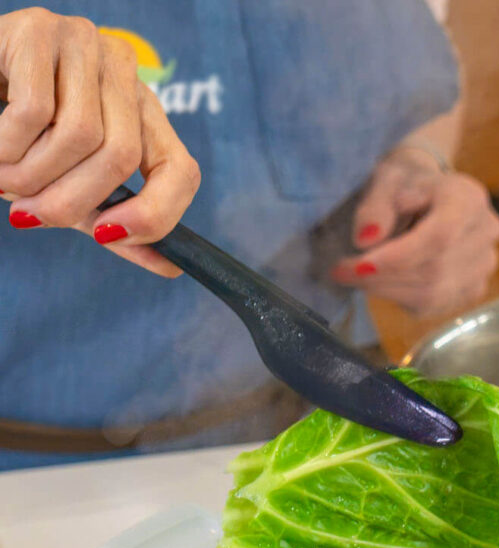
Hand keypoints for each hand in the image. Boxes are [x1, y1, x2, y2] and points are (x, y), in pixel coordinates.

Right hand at [0, 7, 200, 275]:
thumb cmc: (18, 142)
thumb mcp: (72, 186)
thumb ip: (114, 224)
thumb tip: (172, 267)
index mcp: (142, 111)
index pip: (181, 170)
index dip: (155, 214)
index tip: (106, 237)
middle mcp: (123, 70)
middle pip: (122, 157)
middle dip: (71, 201)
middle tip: (29, 213)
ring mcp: (85, 43)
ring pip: (79, 135)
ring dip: (31, 174)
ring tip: (3, 177)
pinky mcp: (40, 30)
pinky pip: (33, 111)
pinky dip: (6, 146)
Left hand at [331, 147, 498, 316]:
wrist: (428, 195)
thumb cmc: (404, 184)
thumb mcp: (384, 182)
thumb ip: (374, 207)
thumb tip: (365, 239)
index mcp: (469, 198)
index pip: (439, 237)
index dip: (398, 257)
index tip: (357, 265)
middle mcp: (486, 232)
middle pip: (433, 269)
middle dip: (382, 277)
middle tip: (341, 272)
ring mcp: (484, 264)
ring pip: (432, 292)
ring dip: (387, 290)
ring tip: (355, 277)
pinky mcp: (473, 289)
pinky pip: (433, 305)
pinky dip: (400, 298)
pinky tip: (381, 283)